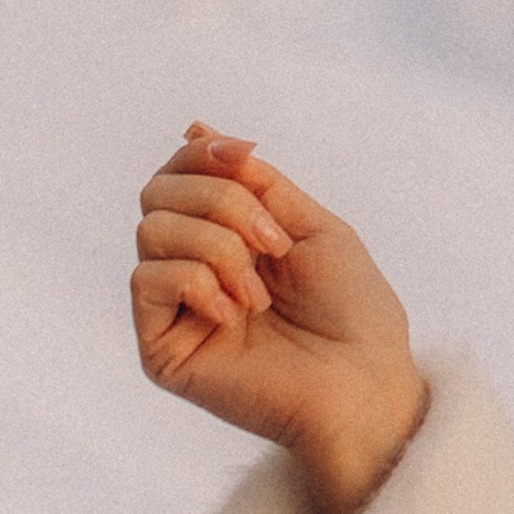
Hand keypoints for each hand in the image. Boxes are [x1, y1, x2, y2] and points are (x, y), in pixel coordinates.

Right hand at [132, 122, 427, 513]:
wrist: (365, 384)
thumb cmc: (353, 313)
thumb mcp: (311, 225)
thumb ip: (254, 184)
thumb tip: (195, 129)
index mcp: (230, 235)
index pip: (181, 173)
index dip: (204, 153)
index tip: (248, 155)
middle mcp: (195, 266)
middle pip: (159, 191)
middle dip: (223, 201)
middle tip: (274, 243)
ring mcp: (176, 307)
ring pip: (152, 230)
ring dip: (219, 246)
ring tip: (260, 291)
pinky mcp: (161, 347)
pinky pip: (147, 279)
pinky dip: (198, 281)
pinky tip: (235, 313)